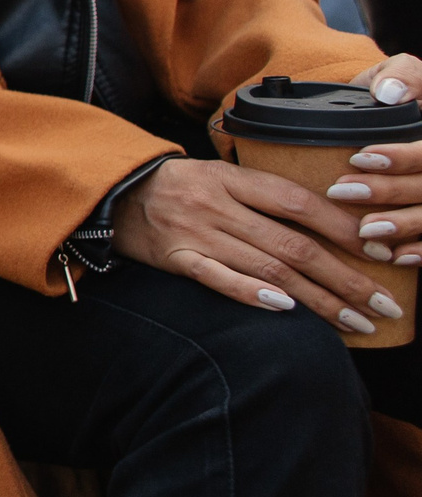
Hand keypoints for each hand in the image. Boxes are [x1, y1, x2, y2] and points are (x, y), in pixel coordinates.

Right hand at [115, 156, 404, 334]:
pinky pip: (219, 279)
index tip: (379, 251)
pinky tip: (286, 309)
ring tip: (357, 322)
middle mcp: (216, 206)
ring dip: (319, 301)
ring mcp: (195, 234)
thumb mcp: (218, 174)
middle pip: (293, 246)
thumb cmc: (176, 185)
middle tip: (385, 304)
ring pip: (269, 270)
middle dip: (346, 279)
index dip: (342, 227)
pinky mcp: (176, 260)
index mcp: (229, 178)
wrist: (110, 191)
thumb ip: (263, 195)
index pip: (297, 203)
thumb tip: (329, 219)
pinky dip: (252, 293)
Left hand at [341, 53, 421, 267]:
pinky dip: (420, 250)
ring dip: (404, 226)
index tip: (360, 156)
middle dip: (390, 192)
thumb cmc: (394, 90)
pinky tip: (396, 255)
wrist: (386, 109)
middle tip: (343, 191)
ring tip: (365, 231)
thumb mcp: (401, 72)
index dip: (402, 158)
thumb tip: (388, 94)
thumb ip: (402, 75)